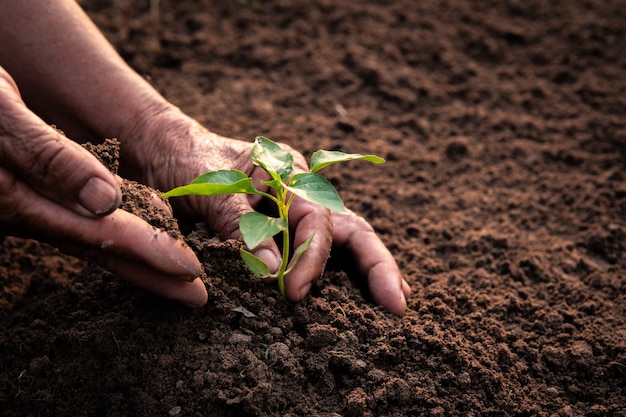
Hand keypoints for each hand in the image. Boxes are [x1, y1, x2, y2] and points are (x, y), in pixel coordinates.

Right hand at [0, 66, 206, 306]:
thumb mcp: (1, 113)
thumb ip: (48, 157)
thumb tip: (104, 200)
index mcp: (15, 198)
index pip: (95, 232)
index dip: (147, 250)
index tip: (189, 270)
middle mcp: (22, 214)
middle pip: (98, 249)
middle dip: (150, 274)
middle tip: (196, 296)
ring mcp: (24, 211)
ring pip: (89, 240)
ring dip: (136, 259)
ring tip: (179, 276)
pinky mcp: (28, 202)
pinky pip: (77, 225)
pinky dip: (114, 235)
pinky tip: (142, 237)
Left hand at [132, 110, 410, 314]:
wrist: (163, 152)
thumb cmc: (186, 160)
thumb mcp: (210, 187)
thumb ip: (239, 222)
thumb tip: (271, 269)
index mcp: (289, 173)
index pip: (316, 220)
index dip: (311, 259)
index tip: (294, 293)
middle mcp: (300, 193)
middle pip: (351, 228)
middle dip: (377, 266)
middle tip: (397, 305)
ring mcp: (294, 213)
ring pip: (343, 241)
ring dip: (369, 271)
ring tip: (394, 300)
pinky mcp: (280, 232)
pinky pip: (316, 253)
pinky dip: (339, 274)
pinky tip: (356, 296)